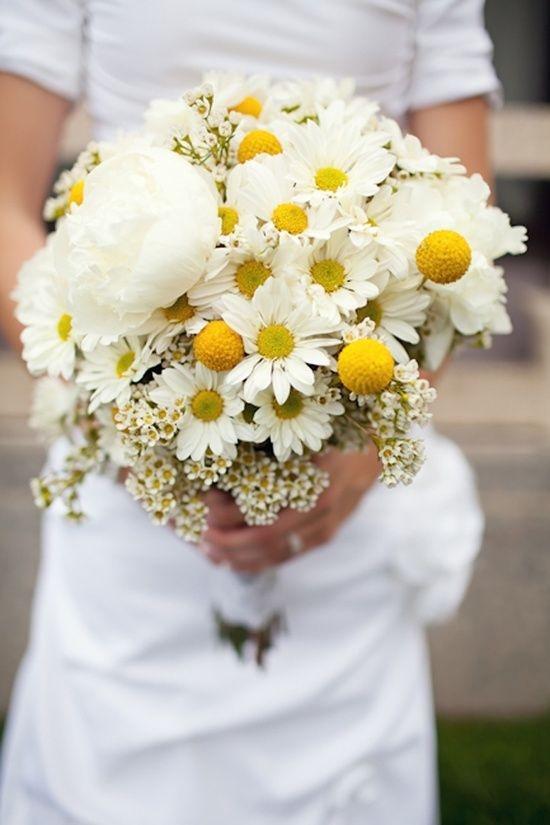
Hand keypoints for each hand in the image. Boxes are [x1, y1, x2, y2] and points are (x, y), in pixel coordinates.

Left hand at [199, 447, 379, 572]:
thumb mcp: (303, 433)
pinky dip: (258, 561)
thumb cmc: (332, 434)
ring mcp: (325, 526)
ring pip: (274, 553)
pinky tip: (235, 561)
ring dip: (238, 557)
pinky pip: (287, 556)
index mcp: (312, 478)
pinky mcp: (326, 536)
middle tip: (199, 533)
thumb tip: (223, 457)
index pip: (260, 507)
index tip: (201, 503)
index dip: (227, 511)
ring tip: (211, 552)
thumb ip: (270, 446)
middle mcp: (319, 507)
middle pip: (263, 536)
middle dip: (226, 539)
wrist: (375, 449)